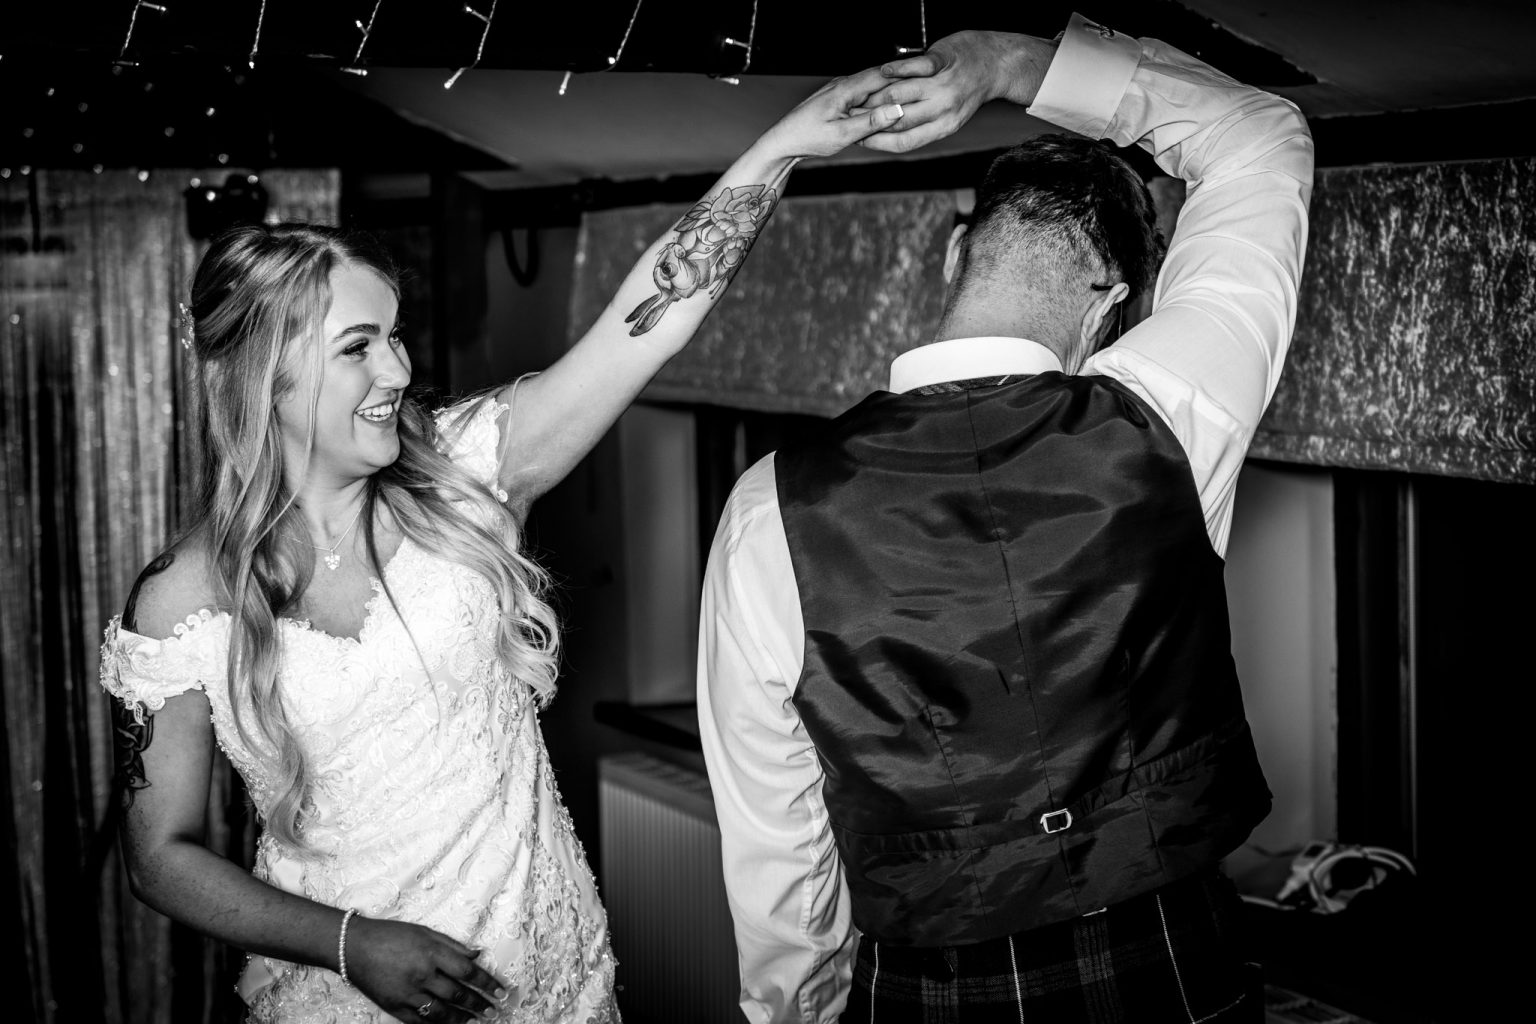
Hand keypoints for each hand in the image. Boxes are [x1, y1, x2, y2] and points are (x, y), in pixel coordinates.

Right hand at [346, 916, 511, 1022]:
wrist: (353, 946)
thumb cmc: (390, 934)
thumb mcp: (424, 932)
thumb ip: (452, 945)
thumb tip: (477, 954)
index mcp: (431, 953)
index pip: (467, 971)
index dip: (487, 983)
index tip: (501, 991)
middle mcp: (422, 975)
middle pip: (458, 994)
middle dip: (479, 1004)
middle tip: (494, 1010)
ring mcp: (407, 993)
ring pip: (441, 1013)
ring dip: (461, 1019)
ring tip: (475, 1020)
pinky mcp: (394, 1007)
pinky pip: (419, 1022)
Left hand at [756, 66, 910, 160]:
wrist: (783, 142)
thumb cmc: (807, 138)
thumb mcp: (841, 135)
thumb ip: (870, 122)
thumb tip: (896, 111)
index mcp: (844, 88)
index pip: (881, 76)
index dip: (904, 79)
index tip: (925, 84)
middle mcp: (843, 84)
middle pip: (879, 79)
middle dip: (900, 86)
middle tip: (924, 92)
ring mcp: (840, 89)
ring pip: (872, 88)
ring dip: (889, 95)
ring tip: (911, 101)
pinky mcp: (839, 98)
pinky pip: (864, 96)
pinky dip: (876, 102)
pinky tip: (887, 111)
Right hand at [857, 31, 1054, 154]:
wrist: (996, 64)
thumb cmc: (966, 90)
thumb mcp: (949, 116)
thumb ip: (923, 125)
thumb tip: (890, 134)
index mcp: (944, 128)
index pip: (903, 142)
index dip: (877, 141)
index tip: (857, 137)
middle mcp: (944, 110)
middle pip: (897, 119)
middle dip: (871, 117)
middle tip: (850, 114)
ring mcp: (945, 85)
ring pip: (901, 94)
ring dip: (877, 94)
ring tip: (860, 93)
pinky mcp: (944, 61)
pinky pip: (915, 67)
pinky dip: (895, 69)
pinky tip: (882, 71)